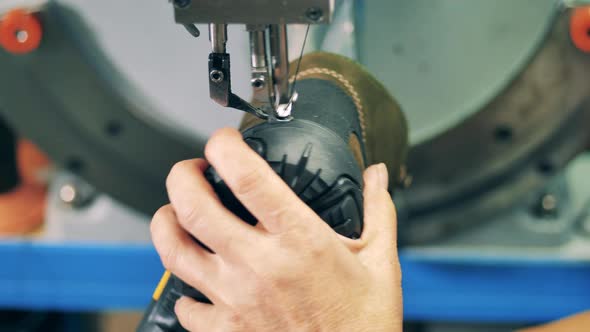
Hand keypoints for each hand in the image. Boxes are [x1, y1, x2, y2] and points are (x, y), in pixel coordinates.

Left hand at [150, 128, 402, 331]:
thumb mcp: (380, 262)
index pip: (246, 176)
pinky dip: (185, 285)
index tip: (225, 141)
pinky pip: (185, 303)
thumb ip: (378, 212)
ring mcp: (236, 298)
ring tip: (175, 212)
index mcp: (299, 240)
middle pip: (192, 205)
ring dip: (166, 222)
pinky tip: (199, 277)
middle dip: (182, 175)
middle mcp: (259, 265)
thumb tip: (378, 177)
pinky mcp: (225, 329)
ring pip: (173, 250)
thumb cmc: (363, 324)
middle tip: (193, 170)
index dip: (224, 146)